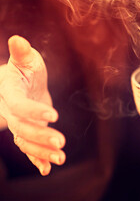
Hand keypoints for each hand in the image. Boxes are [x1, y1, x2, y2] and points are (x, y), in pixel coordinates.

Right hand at [0, 35, 65, 174]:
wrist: (22, 83)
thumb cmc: (25, 68)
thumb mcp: (26, 60)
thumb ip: (22, 53)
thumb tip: (19, 40)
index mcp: (8, 92)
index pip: (18, 105)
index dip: (33, 111)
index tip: (54, 115)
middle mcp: (8, 111)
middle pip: (21, 127)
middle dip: (40, 136)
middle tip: (62, 143)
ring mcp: (16, 123)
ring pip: (24, 141)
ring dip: (41, 152)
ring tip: (61, 159)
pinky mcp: (25, 131)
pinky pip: (27, 148)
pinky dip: (36, 158)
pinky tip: (47, 169)